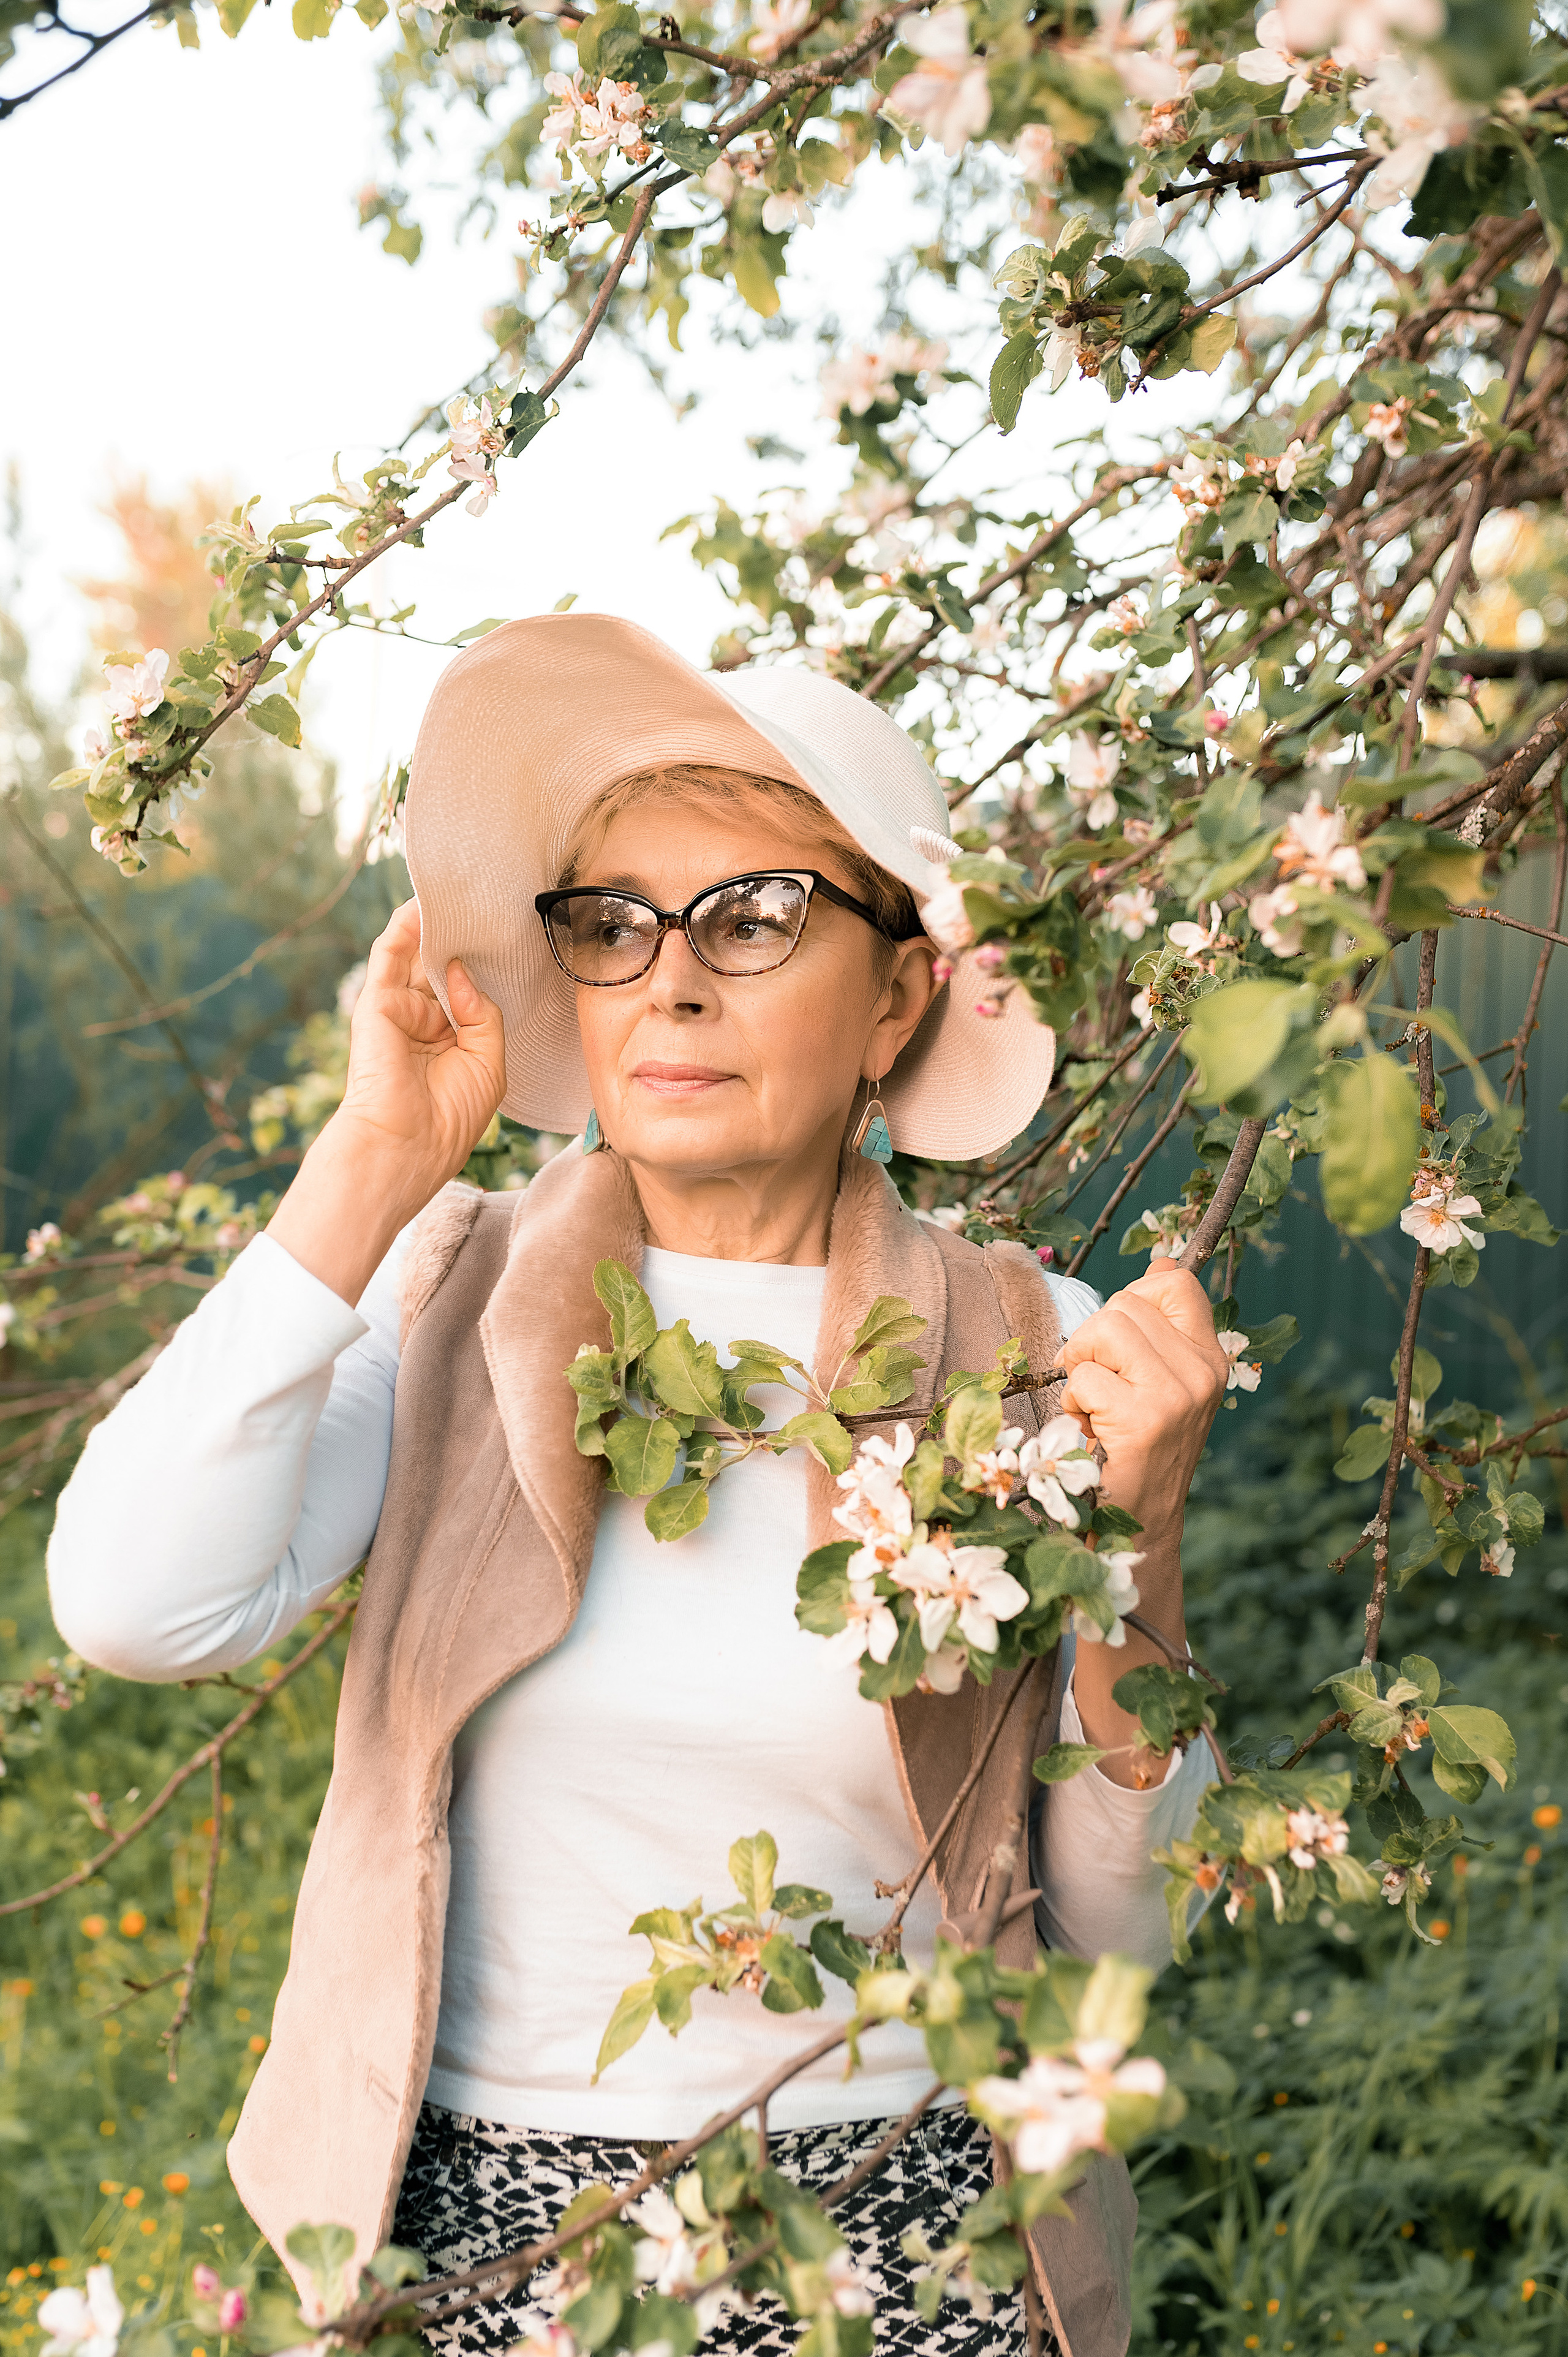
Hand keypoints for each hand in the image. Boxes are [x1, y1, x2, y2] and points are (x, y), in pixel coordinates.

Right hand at [332, 898, 506, 1193]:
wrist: (406, 1146)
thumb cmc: (450, 1117)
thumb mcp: (489, 1061)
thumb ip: (483, 1012)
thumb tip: (458, 970)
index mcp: (452, 1041)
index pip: (468, 991)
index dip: (486, 965)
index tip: (508, 933)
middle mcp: (425, 1023)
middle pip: (443, 968)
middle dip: (463, 938)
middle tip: (486, 899)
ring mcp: (399, 1011)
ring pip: (417, 957)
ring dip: (434, 924)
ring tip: (458, 888)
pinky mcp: (376, 1003)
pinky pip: (390, 956)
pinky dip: (404, 927)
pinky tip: (422, 903)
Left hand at [1059, 1260, 1228, 1554]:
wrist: (1142, 1524)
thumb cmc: (1137, 1447)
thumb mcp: (1159, 1380)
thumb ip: (1158, 1324)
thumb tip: (1160, 1259)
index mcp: (1210, 1356)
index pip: (1177, 1282)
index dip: (1134, 1296)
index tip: (1118, 1338)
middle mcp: (1203, 1371)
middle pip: (1125, 1304)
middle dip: (1093, 1340)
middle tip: (1098, 1383)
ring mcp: (1178, 1395)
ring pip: (1104, 1330)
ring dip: (1080, 1367)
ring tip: (1093, 1403)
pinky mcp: (1146, 1420)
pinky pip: (1085, 1377)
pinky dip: (1074, 1403)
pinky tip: (1091, 1431)